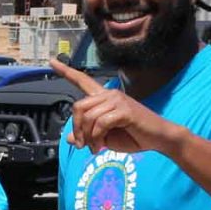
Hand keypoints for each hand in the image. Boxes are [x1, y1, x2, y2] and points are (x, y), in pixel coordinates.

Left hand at [54, 60, 180, 155]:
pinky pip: (100, 123)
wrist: (159, 139)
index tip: (51, 62)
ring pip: (88, 117)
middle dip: (77, 129)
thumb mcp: (105, 138)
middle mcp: (109, 94)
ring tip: (95, 147)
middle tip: (84, 145)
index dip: (66, 72)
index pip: (82, 81)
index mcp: (104, 98)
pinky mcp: (124, 110)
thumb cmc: (134, 136)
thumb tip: (69, 138)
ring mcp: (117, 100)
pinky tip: (101, 145)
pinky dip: (97, 138)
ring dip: (88, 137)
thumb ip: (88, 134)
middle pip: (78, 107)